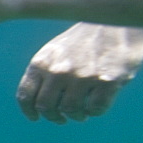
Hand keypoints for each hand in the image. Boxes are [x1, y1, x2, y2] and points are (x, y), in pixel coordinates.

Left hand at [16, 23, 142, 123]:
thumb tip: (33, 102)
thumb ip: (42, 73)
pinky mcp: (106, 82)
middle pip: (46, 107)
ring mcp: (82, 77)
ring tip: (81, 113)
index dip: (28, 111)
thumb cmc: (83, 40)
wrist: (117, 24)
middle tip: (61, 118)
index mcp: (41, 62)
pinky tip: (96, 105)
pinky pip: (95, 109)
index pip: (25, 95)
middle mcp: (58, 70)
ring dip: (76, 115)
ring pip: (70, 110)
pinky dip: (94, 112)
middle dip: (53, 117)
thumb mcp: (54, 51)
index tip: (35, 117)